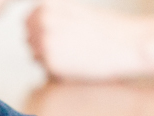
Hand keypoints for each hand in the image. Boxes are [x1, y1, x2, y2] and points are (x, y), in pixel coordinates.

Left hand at [25, 0, 145, 79]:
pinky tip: (77, 64)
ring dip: (49, 58)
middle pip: (29, 40)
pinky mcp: (50, 64)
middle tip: (71, 45)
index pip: (27, 21)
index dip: (41, 30)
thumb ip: (51, 15)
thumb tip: (26, 22)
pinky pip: (45, 71)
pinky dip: (57, 71)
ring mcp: (45, 43)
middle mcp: (42, 21)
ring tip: (75, 53)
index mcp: (48, 5)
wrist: (128, 43)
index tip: (61, 32)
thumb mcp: (75, 11)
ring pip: (35, 56)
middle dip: (43, 45)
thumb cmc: (105, 28)